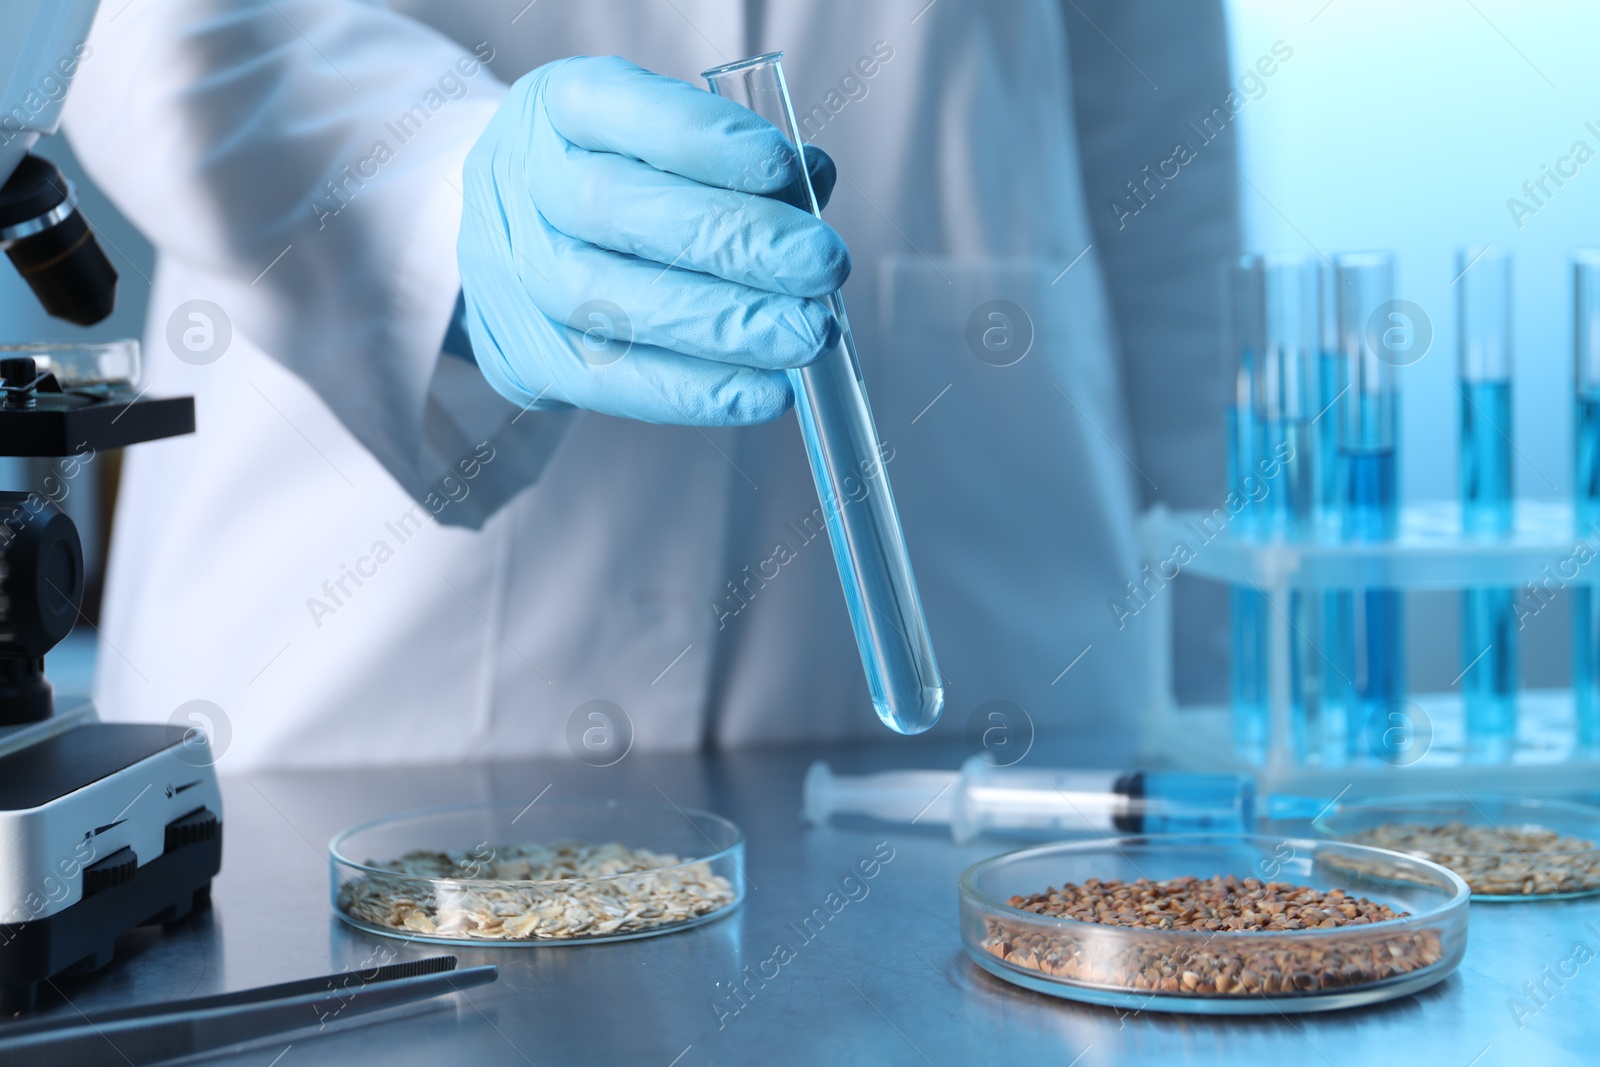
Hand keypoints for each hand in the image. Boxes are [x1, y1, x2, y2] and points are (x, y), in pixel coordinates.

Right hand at [457, 55, 846, 425]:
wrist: (523, 246)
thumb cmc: (621, 179)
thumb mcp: (667, 139)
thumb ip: (743, 156)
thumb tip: (812, 182)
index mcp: (555, 106)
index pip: (613, 108)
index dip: (700, 137)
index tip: (782, 166)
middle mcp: (522, 184)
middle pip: (614, 208)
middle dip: (733, 239)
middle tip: (822, 264)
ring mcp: (515, 274)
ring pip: (612, 301)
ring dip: (726, 325)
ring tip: (807, 333)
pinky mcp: (528, 355)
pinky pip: (611, 381)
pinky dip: (698, 391)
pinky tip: (765, 391)